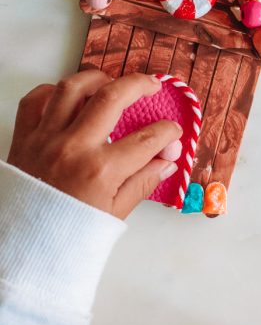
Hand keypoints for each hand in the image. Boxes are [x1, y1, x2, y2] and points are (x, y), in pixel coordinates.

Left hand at [7, 70, 182, 217]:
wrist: (23, 246)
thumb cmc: (67, 233)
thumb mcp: (114, 213)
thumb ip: (142, 182)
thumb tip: (167, 162)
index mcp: (101, 171)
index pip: (146, 139)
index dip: (167, 132)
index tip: (173, 132)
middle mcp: (73, 148)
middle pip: (112, 97)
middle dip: (139, 85)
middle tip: (152, 85)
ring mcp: (46, 139)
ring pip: (72, 88)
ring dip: (96, 79)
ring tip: (111, 82)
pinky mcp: (24, 138)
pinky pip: (35, 100)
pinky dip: (52, 92)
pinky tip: (69, 97)